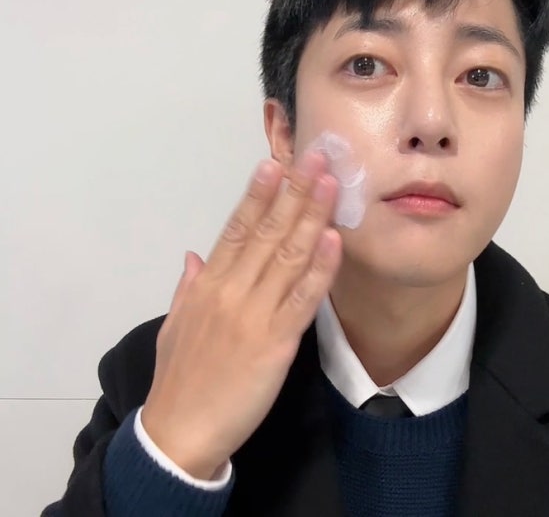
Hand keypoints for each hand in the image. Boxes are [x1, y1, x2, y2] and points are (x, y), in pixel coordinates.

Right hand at [141, 151, 340, 479]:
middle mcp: (232, 291)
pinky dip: (320, 268)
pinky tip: (334, 240)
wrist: (180, 432)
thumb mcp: (173, 326)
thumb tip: (193, 254)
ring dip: (312, 216)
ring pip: (288, 256)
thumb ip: (186, 287)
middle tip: (317, 157)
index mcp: (207, 285)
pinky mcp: (277, 342)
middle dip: (294, 191)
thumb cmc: (180, 380)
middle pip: (268, 232)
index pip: (236, 229)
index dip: (257, 194)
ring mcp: (255, 314)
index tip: (274, 163)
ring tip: (331, 183)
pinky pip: (303, 298)